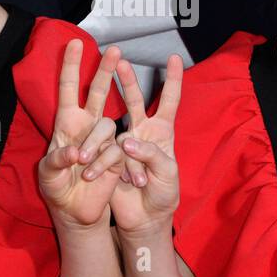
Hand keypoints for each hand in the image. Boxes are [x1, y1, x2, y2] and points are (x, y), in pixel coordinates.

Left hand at [37, 40, 126, 228]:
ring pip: (107, 124)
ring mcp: (103, 139)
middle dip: (105, 71)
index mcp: (65, 123)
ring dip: (94, 144)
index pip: (67, 89)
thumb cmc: (57, 189)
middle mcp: (86, 125)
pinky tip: (93, 177)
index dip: (70, 66)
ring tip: (83, 165)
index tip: (75, 43)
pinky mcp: (118, 155)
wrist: (75, 211)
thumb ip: (57, 161)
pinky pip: (116, 150)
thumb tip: (76, 153)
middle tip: (116, 51)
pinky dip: (104, 163)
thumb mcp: (48, 176)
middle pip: (97, 92)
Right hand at [108, 55, 182, 236]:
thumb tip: (126, 142)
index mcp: (161, 132)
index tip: (173, 58)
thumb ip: (151, 155)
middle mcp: (141, 131)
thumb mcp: (167, 174)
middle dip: (127, 80)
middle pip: (134, 100)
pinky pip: (102, 152)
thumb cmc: (164, 194)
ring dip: (114, 148)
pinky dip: (106, 165)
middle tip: (118, 60)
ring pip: (112, 128)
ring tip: (132, 178)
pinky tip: (111, 179)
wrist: (144, 218)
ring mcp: (122, 142)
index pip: (169, 101)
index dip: (172, 80)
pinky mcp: (106, 156)